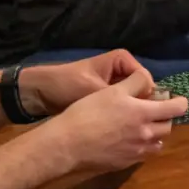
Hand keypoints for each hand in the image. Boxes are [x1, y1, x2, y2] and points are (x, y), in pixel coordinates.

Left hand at [19, 50, 143, 115]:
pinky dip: (122, 116)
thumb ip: (120, 96)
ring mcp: (117, 84)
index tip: (137, 113)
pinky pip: (124, 107)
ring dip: (130, 113)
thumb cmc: (67, 84)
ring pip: (134, 100)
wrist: (42, 93)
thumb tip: (143, 108)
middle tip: (132, 123)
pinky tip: (119, 128)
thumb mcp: (94, 89)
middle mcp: (123, 70)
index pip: (146, 79)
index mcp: (123, 60)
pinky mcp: (109, 97)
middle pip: (143, 90)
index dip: (145, 97)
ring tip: (124, 127)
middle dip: (138, 106)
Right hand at [45, 67, 188, 173]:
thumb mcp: (113, 90)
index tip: (174, 99)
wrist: (68, 144)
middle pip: (168, 127)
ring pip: (157, 143)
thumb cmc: (89, 112)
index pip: (177, 108)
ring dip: (155, 133)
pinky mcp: (126, 164)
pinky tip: (127, 139)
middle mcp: (146, 136)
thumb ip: (136, 83)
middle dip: (164, 118)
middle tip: (152, 110)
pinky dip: (142, 146)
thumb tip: (148, 80)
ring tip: (141, 126)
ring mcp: (137, 152)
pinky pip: (143, 154)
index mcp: (145, 115)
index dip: (179, 102)